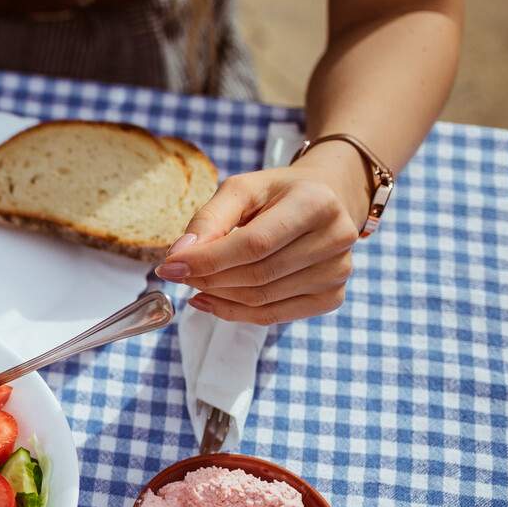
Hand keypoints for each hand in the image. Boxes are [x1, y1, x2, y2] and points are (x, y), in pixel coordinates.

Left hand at [154, 158, 364, 323]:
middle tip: (178, 274)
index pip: (254, 244)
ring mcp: (338, 271)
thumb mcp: (242, 190)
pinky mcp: (333, 296)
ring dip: (218, 296)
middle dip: (208, 279)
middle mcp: (336, 238)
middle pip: (257, 275)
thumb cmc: (278, 194)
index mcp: (316, 202)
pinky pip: (274, 316)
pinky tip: (211, 300)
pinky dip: (235, 313)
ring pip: (262, 300)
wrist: (327, 200)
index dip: (208, 260)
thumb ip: (209, 219)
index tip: (169, 266)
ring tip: (195, 283)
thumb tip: (179, 255)